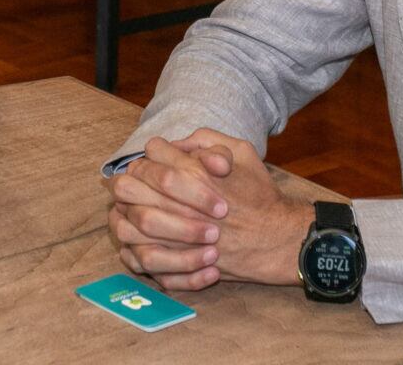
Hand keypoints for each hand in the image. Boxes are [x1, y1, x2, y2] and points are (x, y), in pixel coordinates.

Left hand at [108, 130, 311, 290]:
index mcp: (194, 174)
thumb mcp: (242, 152)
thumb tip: (179, 142)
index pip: (151, 153)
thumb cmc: (260, 194)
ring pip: (127, 225)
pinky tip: (143, 239)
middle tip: (139, 182)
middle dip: (130, 180)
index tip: (158, 158)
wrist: (277, 239)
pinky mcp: (179, 263)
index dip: (152, 153)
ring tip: (136, 209)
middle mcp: (180, 205)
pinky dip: (135, 248)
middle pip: (128, 186)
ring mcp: (176, 237)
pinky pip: (140, 258)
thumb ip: (207, 140)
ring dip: (126, 214)